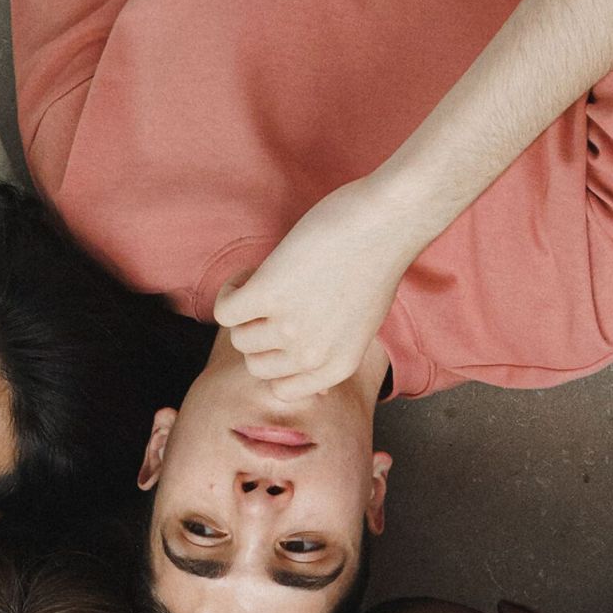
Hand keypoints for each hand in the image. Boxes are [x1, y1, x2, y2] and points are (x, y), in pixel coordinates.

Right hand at [212, 175, 418, 401]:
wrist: (387, 220)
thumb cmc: (376, 263)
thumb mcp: (362, 329)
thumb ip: (335, 358)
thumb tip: (320, 393)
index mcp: (336, 368)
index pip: (280, 388)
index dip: (276, 357)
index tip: (286, 327)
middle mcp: (312, 356)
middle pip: (255, 363)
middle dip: (259, 332)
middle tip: (278, 298)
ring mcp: (289, 328)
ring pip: (238, 336)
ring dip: (246, 307)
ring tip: (269, 278)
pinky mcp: (268, 294)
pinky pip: (224, 311)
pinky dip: (230, 290)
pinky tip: (252, 273)